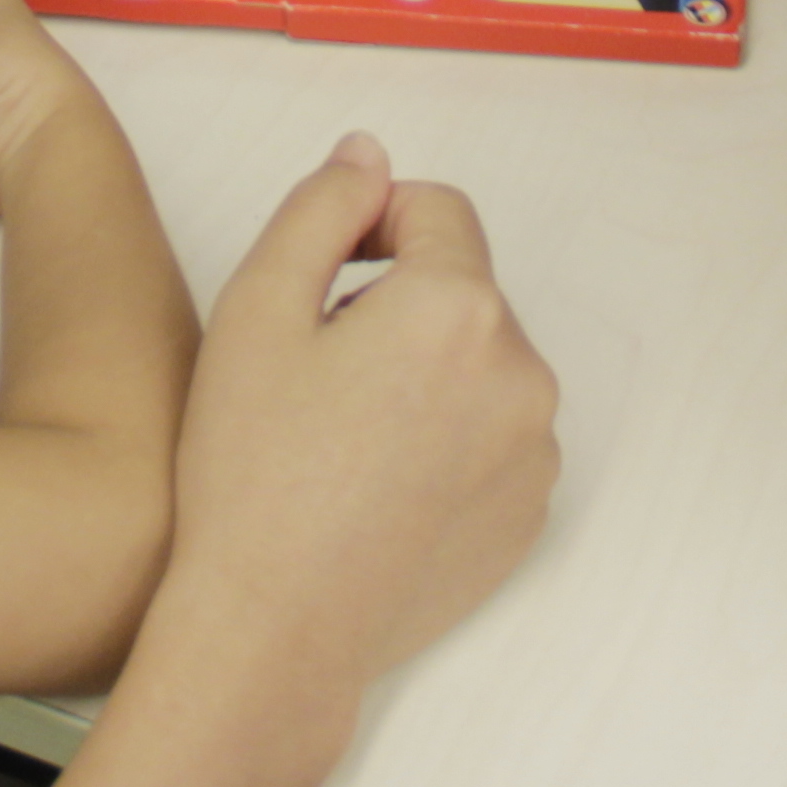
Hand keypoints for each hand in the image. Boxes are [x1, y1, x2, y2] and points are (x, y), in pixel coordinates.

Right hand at [159, 135, 558, 684]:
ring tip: (343, 433)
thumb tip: (370, 157)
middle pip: (463, 290)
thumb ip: (322, 207)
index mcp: (459, 308)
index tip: (318, 285)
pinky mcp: (528, 516)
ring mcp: (534, 453)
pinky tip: (375, 484)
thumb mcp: (256, 308)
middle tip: (315, 369)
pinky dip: (448, 439)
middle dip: (397, 304)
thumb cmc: (251, 471)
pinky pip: (494, 438)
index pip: (437, 209)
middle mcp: (522, 373)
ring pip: (479, 365)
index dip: (369, 226)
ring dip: (426, 371)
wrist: (275, 630)